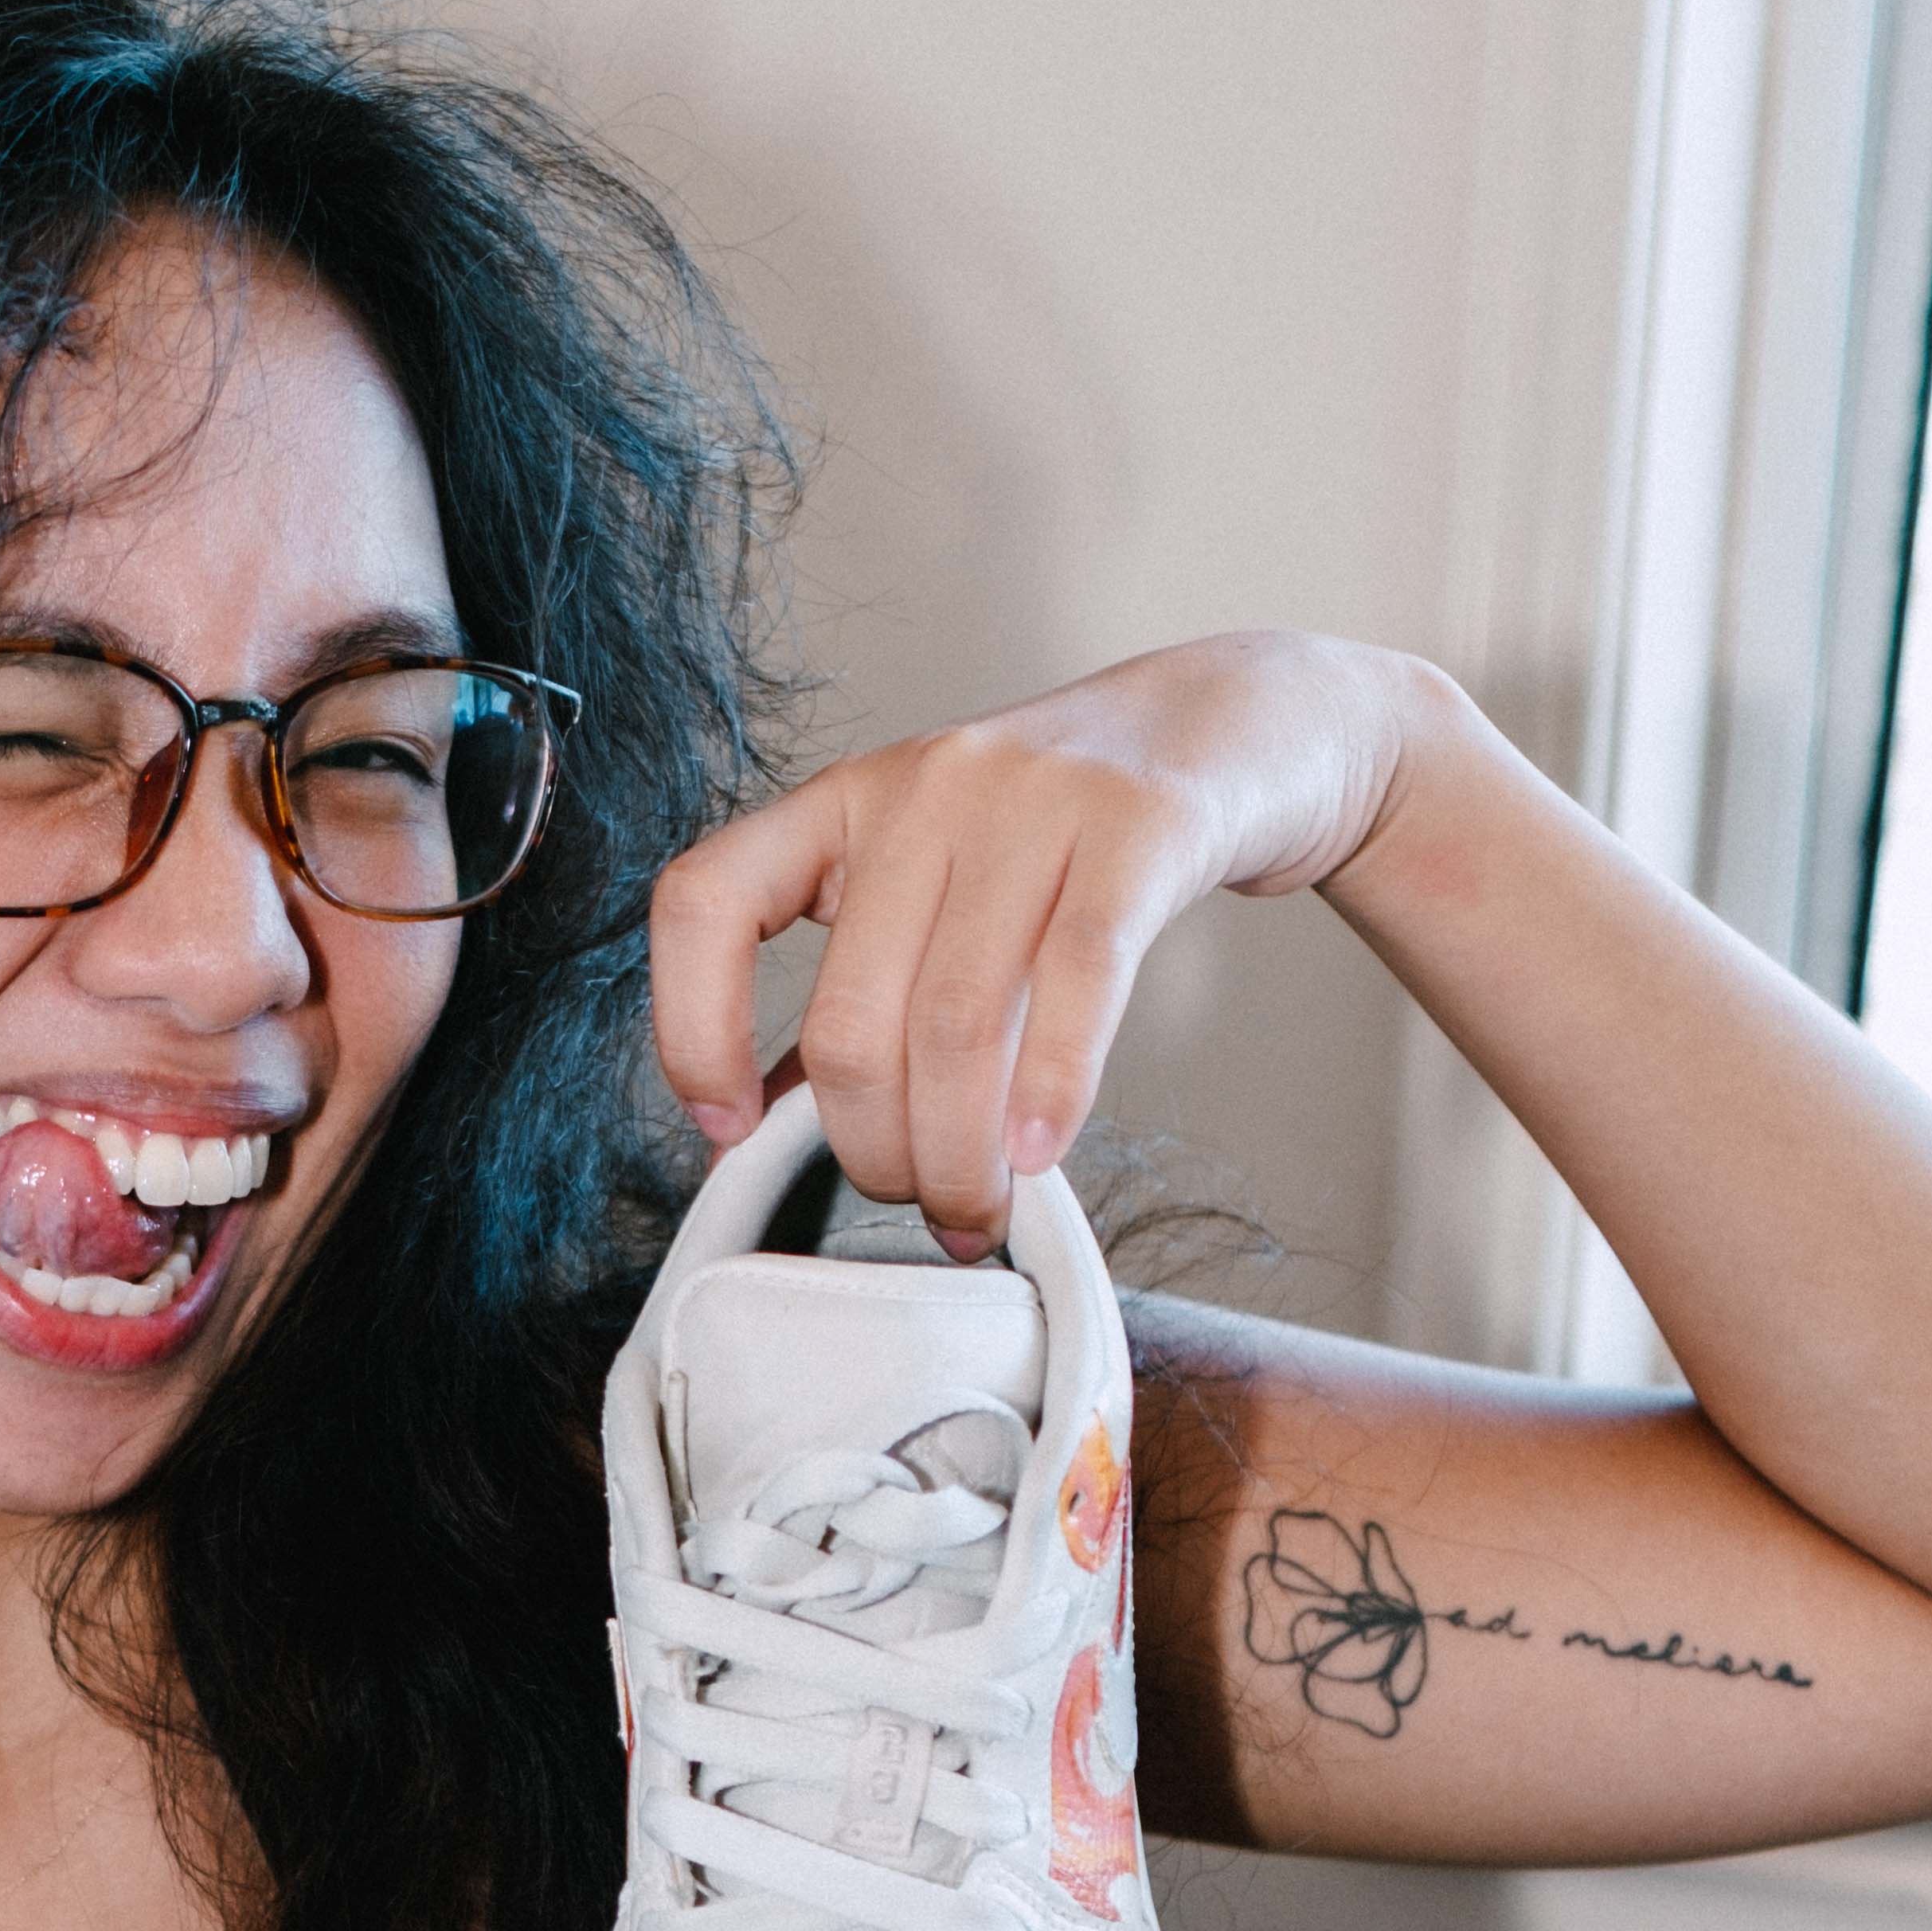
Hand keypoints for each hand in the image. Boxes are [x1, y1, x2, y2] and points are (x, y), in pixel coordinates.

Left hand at [648, 631, 1428, 1243]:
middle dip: (875, 1150)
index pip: (706, 901)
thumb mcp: (940, 884)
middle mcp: (924, 789)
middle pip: (852, 1016)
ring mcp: (1031, 798)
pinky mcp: (1138, 825)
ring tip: (979, 1208)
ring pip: (956, 1021)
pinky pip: (1077, 980)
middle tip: (920, 1201)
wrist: (1239, 722)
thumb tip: (770, 1121)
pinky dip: (1051, 1090)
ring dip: (959, 1152)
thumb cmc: (1072, 831)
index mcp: (844, 804)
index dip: (693, 1029)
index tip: (728, 1126)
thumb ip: (862, 988)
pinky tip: (1041, 1154)